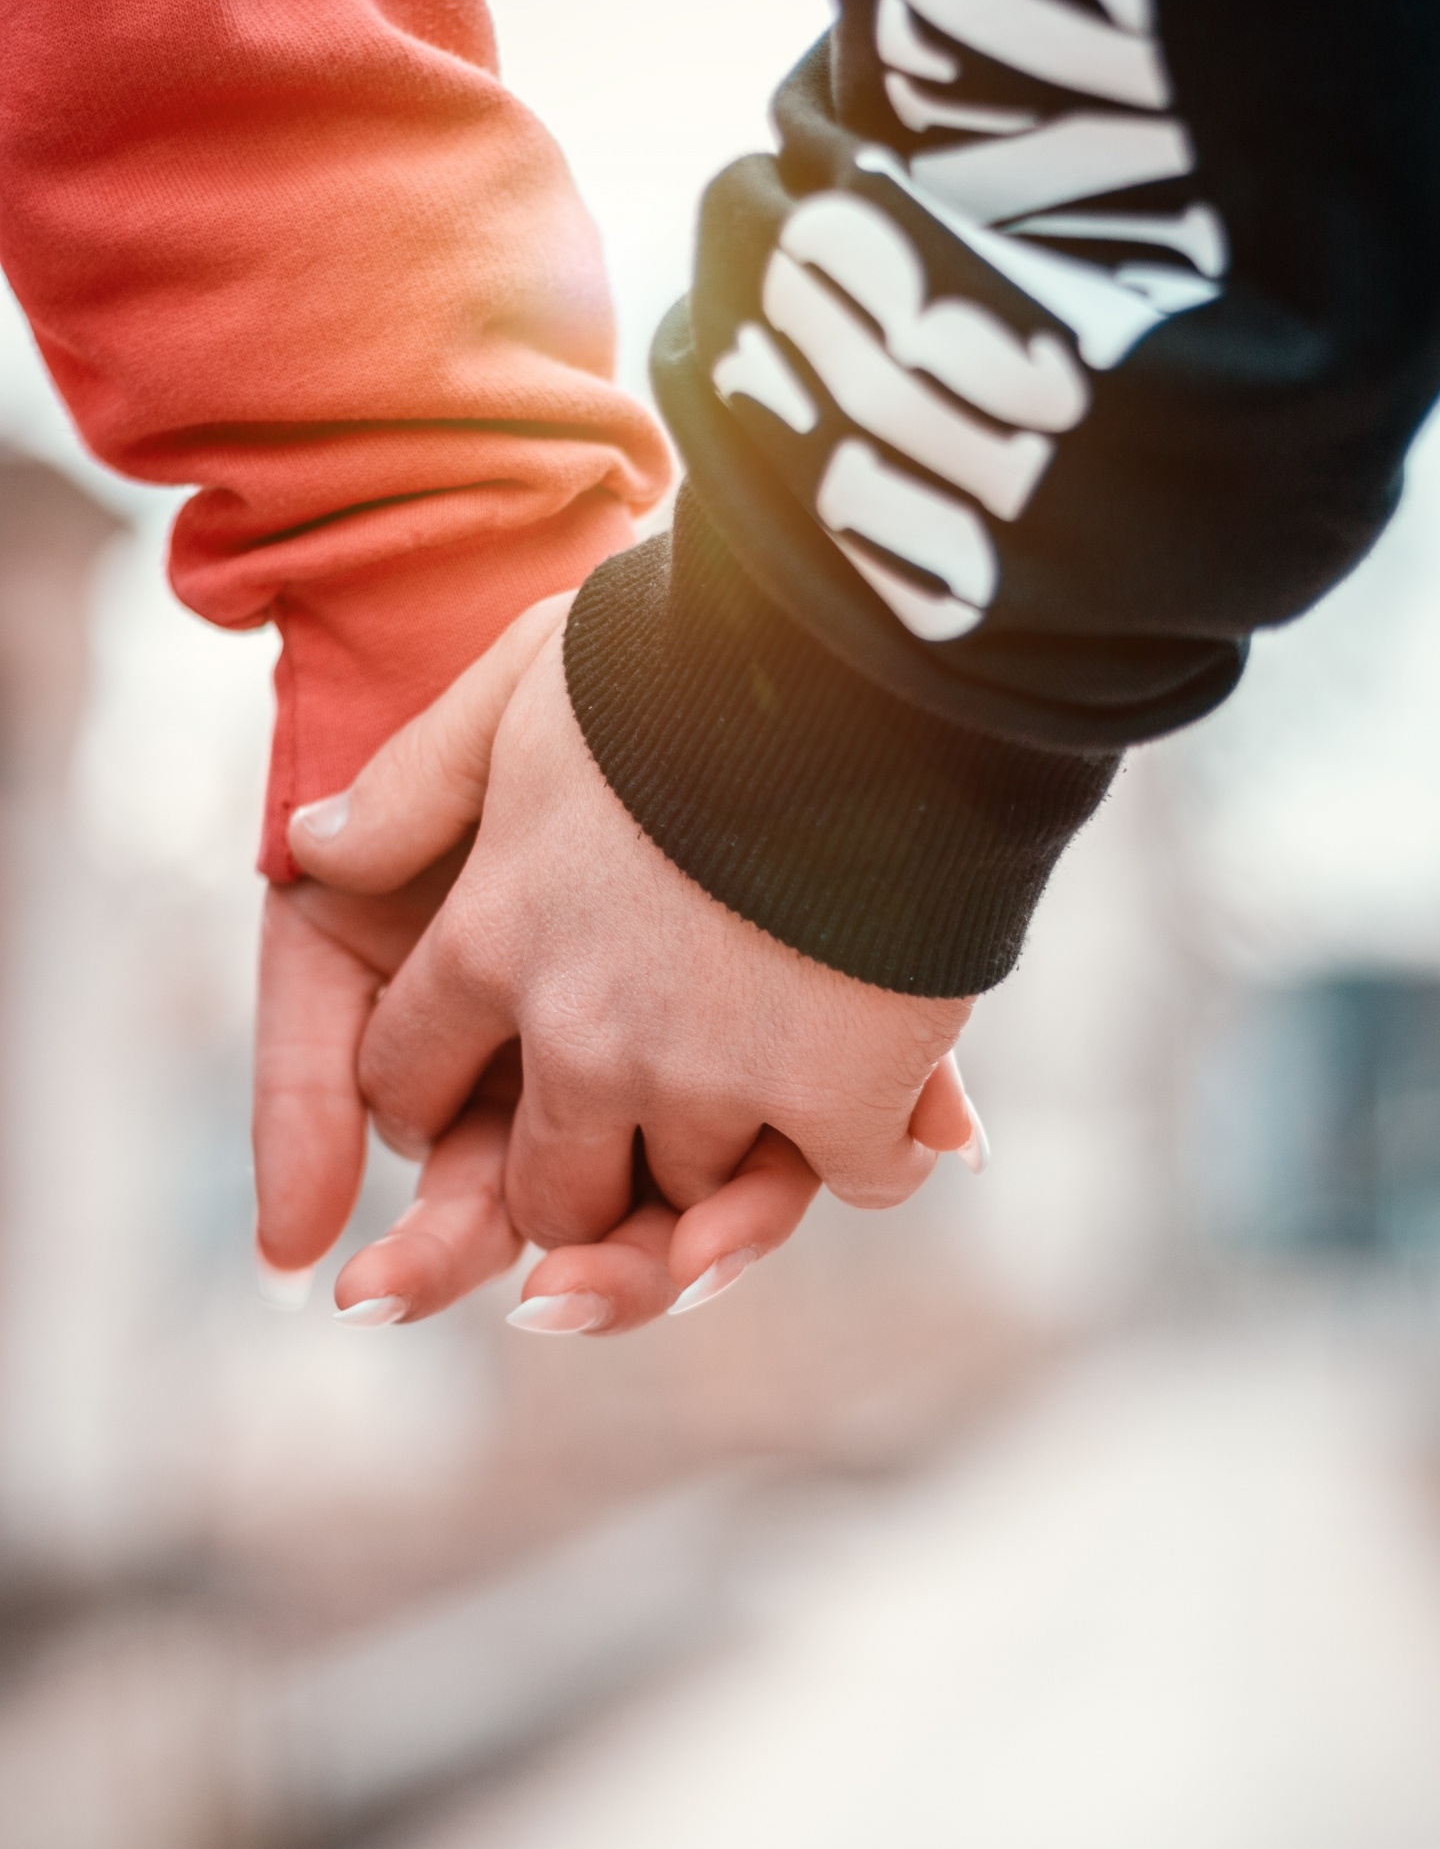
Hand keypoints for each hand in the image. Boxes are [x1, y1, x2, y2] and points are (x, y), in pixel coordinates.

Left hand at [289, 600, 983, 1323]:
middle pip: (548, 1193)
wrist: (864, 648)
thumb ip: (416, 782)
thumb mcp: (520, 679)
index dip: (429, 1099)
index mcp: (490, 941)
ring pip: (692, 1200)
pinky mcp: (842, 1097)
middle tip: (623, 1150)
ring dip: (727, 1166)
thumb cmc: (691, 647)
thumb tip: (311, 845)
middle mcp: (582, 1036)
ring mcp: (710, 1078)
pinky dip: (879, 1153)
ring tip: (775, 1104)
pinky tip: (896, 1109)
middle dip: (575, 1187)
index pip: (405, 1080)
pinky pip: (856, 1182)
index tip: (464, 1098)